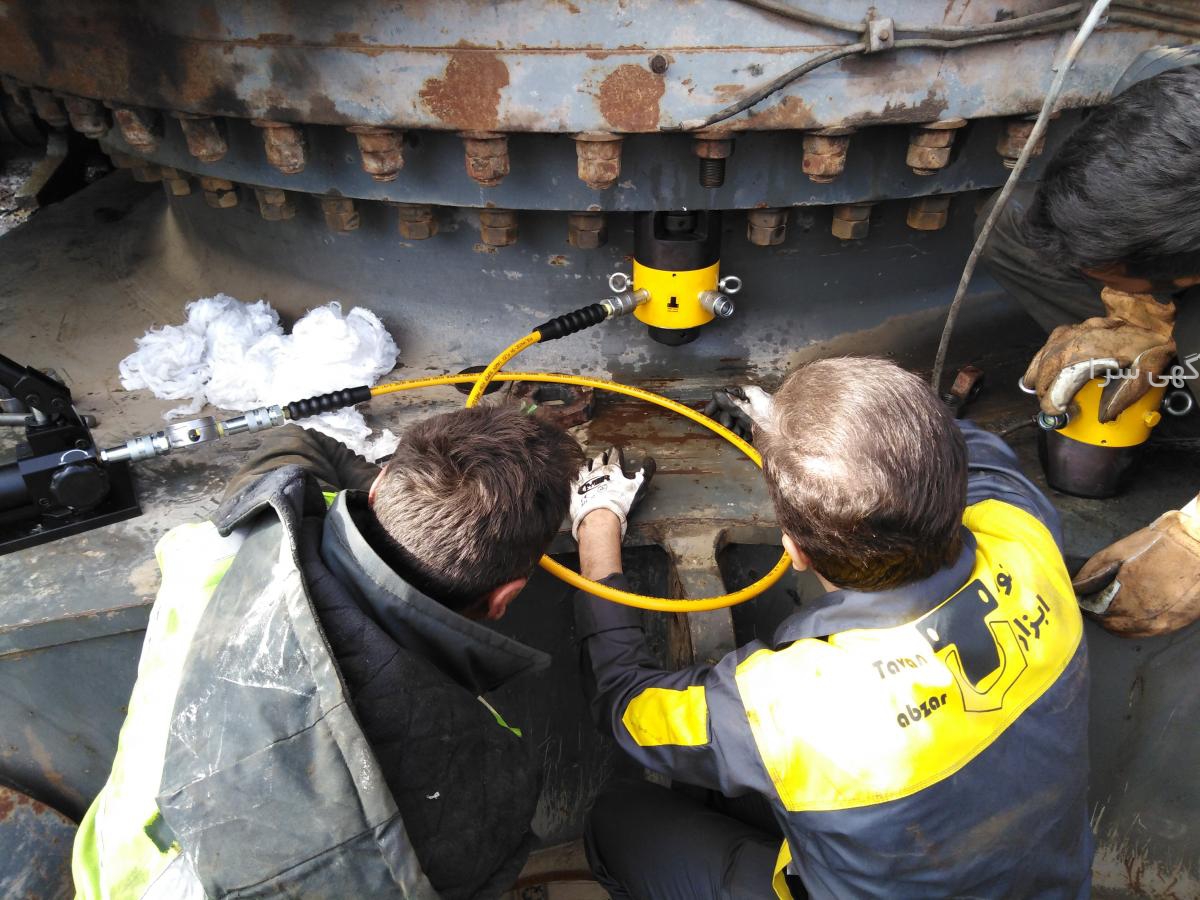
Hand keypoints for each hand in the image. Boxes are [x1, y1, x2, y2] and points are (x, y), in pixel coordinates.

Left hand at [570, 448, 654, 539]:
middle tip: (604, 454)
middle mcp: (597, 471)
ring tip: (588, 462)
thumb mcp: (639, 487)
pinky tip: (575, 475)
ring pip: (584, 466)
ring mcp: (584, 479)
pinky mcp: (574, 489)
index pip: (615, 455)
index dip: (616, 451)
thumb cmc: (621, 502)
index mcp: (613, 469)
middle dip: (603, 456)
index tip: (616, 448)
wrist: (598, 516)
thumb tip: (649, 460)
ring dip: (588, 463)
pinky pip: (573, 477)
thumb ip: (646, 473)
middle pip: (599, 459)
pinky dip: (575, 474)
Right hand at [702, 385, 773, 441]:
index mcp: (751, 393)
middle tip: (727, 426)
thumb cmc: (772, 422)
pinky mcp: (760, 423)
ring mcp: (757, 412)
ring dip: (735, 427)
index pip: (728, 393)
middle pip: (732, 406)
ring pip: (738, 418)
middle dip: (728, 417)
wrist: (789, 438)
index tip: (709, 413)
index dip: (717, 402)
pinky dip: (744, 431)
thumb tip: (717, 394)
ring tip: (740, 433)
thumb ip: (731, 403)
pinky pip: (746, 425)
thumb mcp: (747, 412)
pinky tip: (747, 437)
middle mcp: (753, 401)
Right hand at [1022, 288, 1174, 421]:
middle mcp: (1077, 338)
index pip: (1060, 380)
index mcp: (1089, 351)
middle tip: (1047, 403)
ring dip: (1037, 371)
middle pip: (1048, 367)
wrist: (1157, 316)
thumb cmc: (1152, 343)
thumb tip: (1104, 415)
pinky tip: (1043, 362)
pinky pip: (1052, 341)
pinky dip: (1044, 355)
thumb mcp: (1145, 372)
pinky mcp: (1078, 325)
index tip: (1055, 411)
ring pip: (1046, 352)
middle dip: (1043, 388)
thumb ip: (1124, 396)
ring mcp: (1075, 329)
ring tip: (1033, 386)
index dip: (1053, 400)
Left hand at [1072, 495, 1199, 637]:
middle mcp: (1143, 618)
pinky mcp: (1176, 623)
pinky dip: (1135, 626)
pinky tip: (1132, 613)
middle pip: (1110, 625)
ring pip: (1129, 632)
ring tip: (1111, 607)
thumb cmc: (1159, 544)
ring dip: (1116, 622)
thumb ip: (1093, 571)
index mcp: (1126, 599)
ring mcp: (1162, 624)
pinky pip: (1148, 632)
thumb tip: (1076, 586)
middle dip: (1099, 614)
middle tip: (1094, 602)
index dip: (1085, 604)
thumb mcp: (1119, 552)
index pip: (1094, 612)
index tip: (1081, 597)